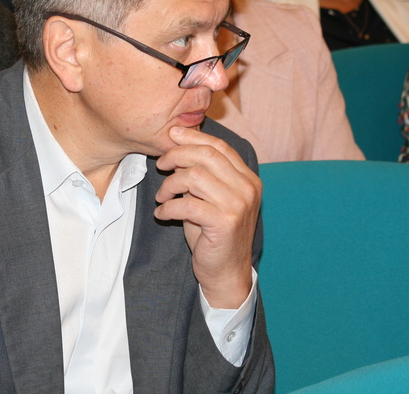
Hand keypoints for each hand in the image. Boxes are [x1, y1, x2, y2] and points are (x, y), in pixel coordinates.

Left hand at [153, 126, 260, 308]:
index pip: (220, 147)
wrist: (226, 272)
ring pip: (194, 176)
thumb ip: (201, 175)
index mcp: (247, 178)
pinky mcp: (224, 222)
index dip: (193, 137)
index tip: (172, 135)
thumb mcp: (210, 199)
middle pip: (207, 155)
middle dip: (177, 155)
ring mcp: (238, 205)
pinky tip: (162, 213)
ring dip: (170, 184)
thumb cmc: (213, 234)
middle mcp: (247, 188)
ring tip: (162, 196)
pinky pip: (187, 204)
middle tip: (160, 164)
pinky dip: (168, 207)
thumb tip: (177, 149)